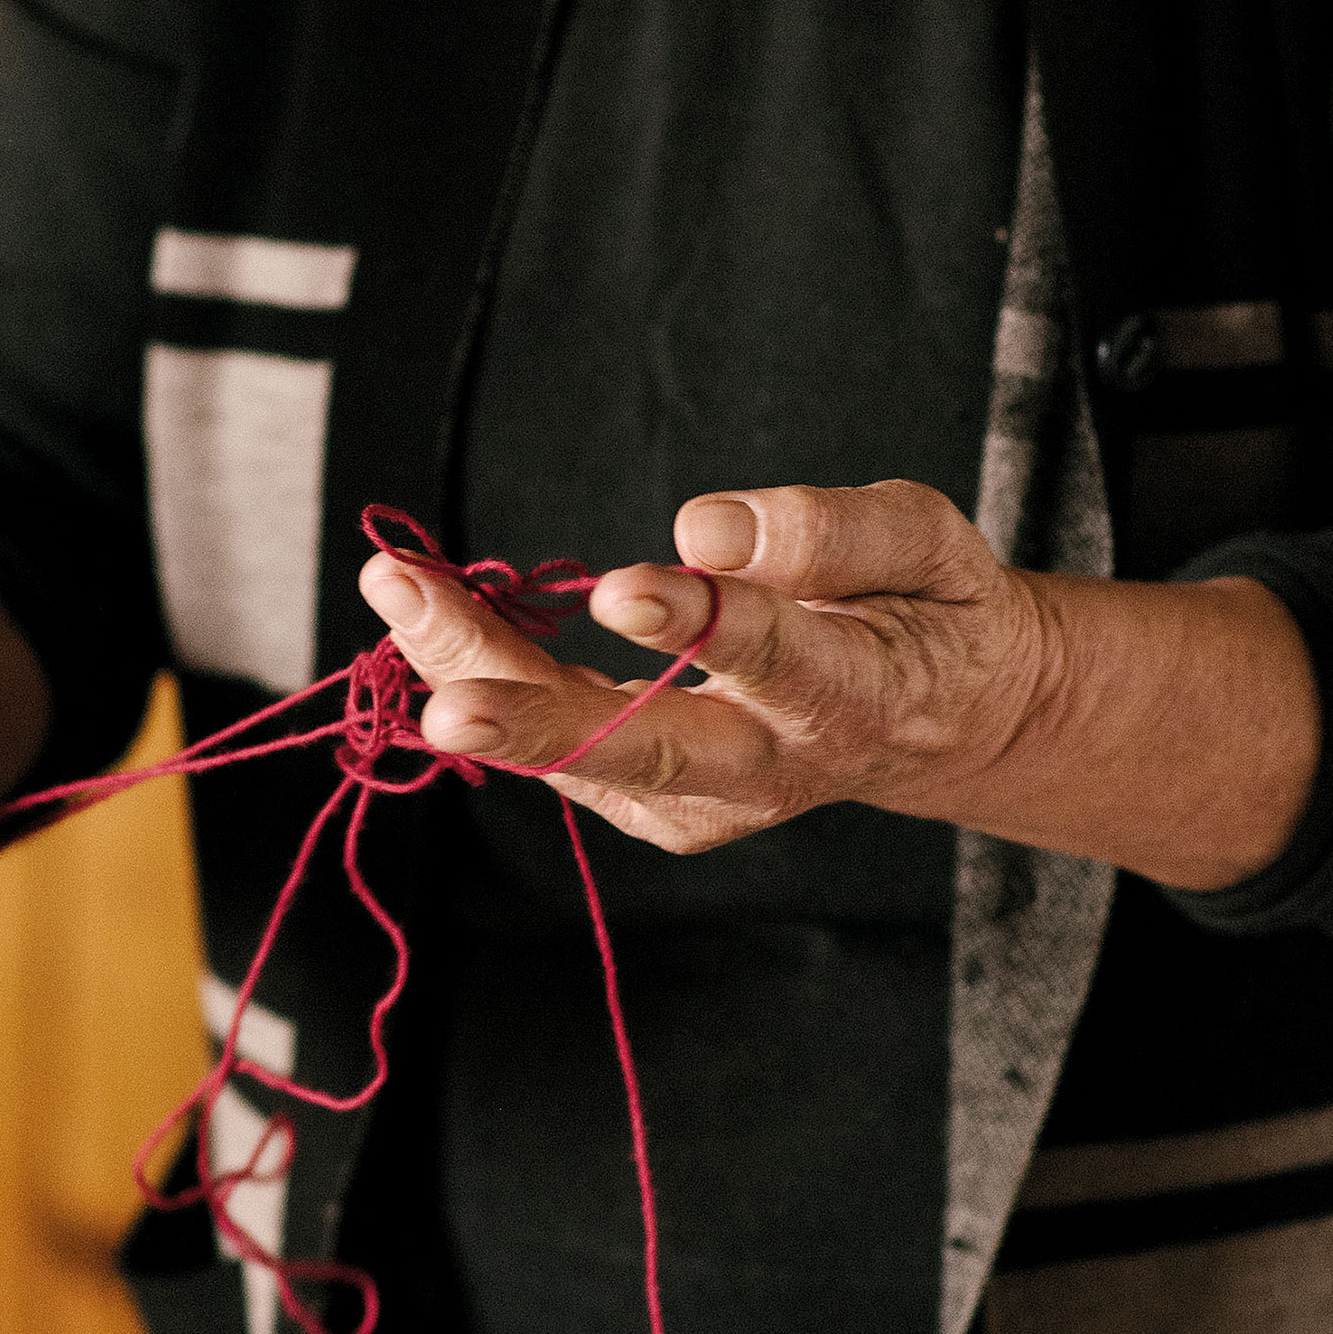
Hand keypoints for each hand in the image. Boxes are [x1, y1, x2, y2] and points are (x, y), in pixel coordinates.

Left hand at [359, 480, 1320, 889]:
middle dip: (540, 727)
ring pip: (574, 750)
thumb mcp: (925, 543)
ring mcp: (699, 801)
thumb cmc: (925, 609)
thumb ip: (833, 533)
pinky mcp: (652, 805)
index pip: (778, 660)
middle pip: (645, 753)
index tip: (624, 588)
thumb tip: (706, 527)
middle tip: (449, 710)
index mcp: (851, 697)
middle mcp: (764, 767)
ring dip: (476, 681)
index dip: (703, 625)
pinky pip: (555, 745)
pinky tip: (422, 617)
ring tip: (397, 595)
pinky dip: (482, 680)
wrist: (935, 719)